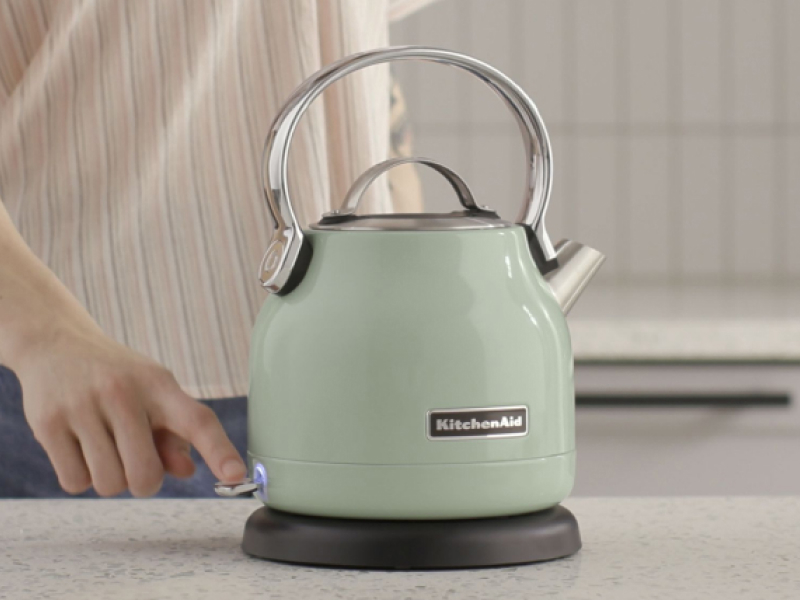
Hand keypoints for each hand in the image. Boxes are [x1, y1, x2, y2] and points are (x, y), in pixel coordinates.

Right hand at [14, 323, 246, 496]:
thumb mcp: (152, 392)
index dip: (220, 451)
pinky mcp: (47, 423)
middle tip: (136, 463)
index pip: (197, 420)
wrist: (55, 343)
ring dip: (110, 480)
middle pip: (145, 475)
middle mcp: (123, 392)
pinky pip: (75, 483)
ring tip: (104, 448)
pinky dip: (80, 477)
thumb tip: (188, 471)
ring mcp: (83, 406)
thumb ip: (174, 435)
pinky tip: (79, 448)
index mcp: (159, 384)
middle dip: (144, 482)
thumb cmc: (116, 377)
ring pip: (109, 484)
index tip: (238, 476)